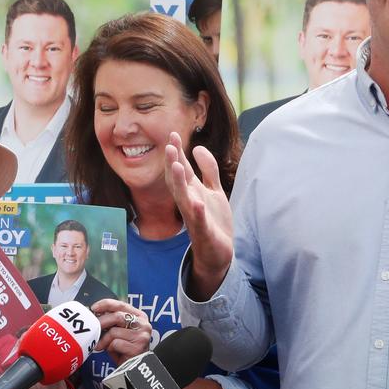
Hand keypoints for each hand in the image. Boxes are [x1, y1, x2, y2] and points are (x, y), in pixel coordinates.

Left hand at [92, 298, 154, 365]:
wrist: (134, 368)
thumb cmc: (125, 350)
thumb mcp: (119, 332)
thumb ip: (113, 322)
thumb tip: (96, 314)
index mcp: (140, 316)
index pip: (122, 304)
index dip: (106, 304)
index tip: (94, 308)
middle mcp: (143, 324)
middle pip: (117, 317)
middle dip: (101, 322)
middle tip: (92, 328)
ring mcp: (142, 335)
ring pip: (114, 332)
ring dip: (104, 340)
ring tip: (101, 346)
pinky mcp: (138, 347)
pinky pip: (115, 344)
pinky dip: (109, 348)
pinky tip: (113, 353)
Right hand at [164, 131, 233, 298]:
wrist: (219, 254)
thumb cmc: (214, 221)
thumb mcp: (215, 191)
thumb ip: (208, 170)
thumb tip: (198, 148)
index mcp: (192, 192)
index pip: (182, 169)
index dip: (177, 152)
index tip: (173, 134)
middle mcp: (189, 203)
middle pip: (178, 181)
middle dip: (173, 163)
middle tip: (169, 146)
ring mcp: (195, 218)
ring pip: (184, 199)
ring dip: (179, 183)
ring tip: (177, 166)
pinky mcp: (204, 233)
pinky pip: (199, 222)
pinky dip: (197, 213)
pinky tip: (198, 203)